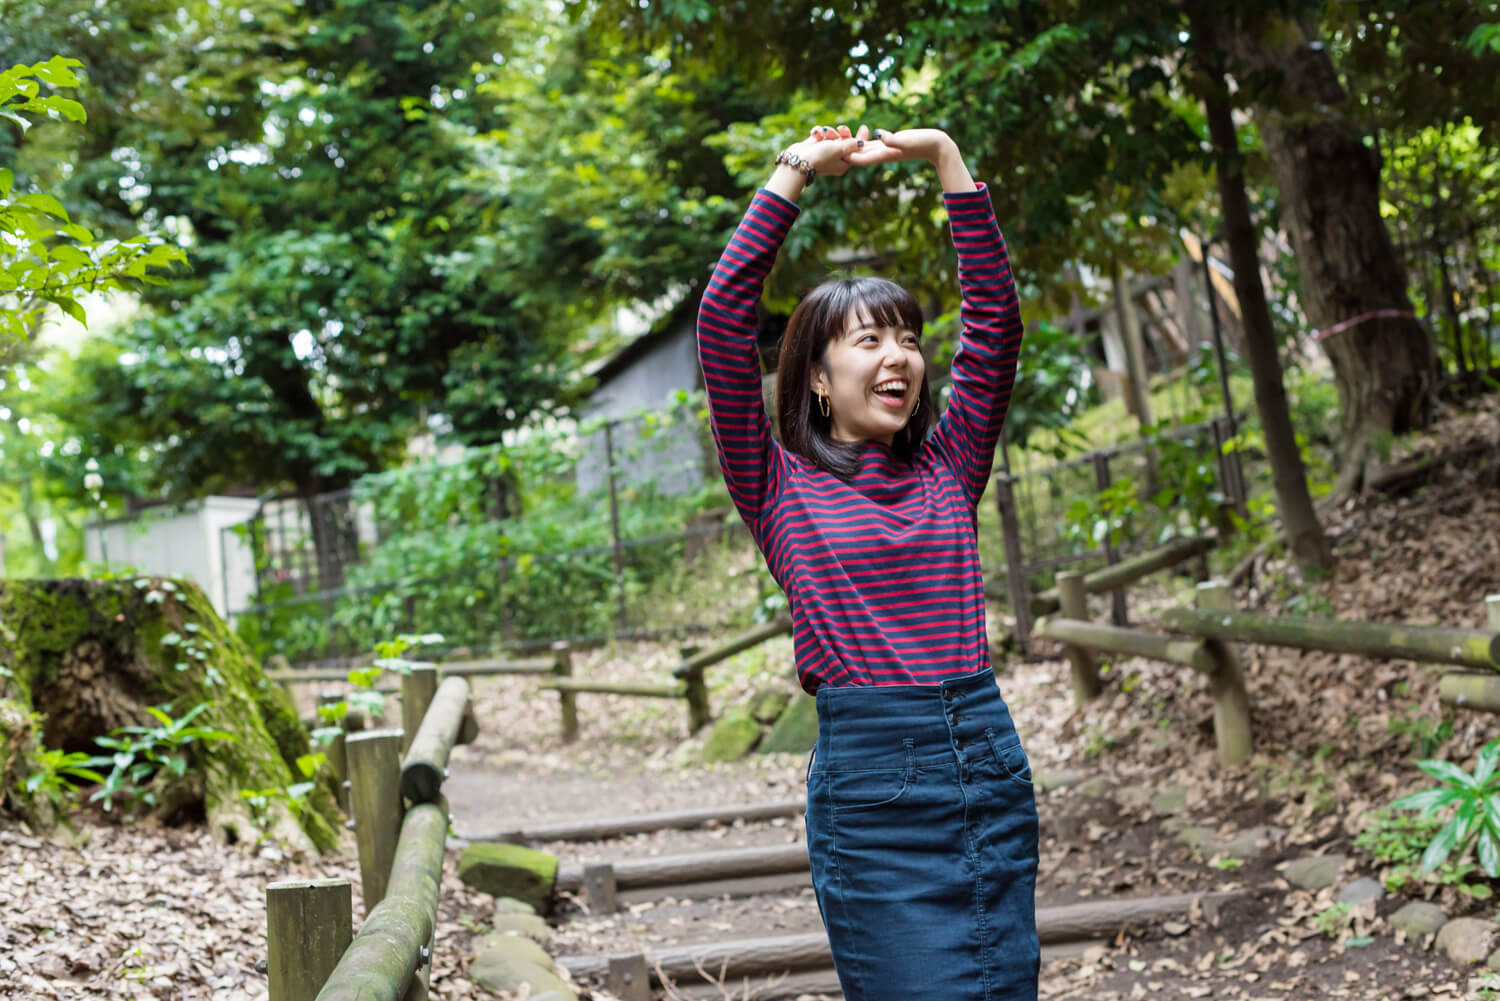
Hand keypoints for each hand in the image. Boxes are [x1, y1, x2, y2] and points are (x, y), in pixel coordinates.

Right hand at [782, 125, 861, 178]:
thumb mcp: (839, 150)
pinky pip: (821, 135)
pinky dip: (819, 132)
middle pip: (844, 141)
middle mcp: (835, 158)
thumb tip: (862, 143)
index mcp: (843, 163)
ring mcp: (824, 152)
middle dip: (842, 133)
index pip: (856, 150)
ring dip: (828, 132)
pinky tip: (815, 134)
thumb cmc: (820, 157)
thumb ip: (851, 144)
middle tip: (840, 129)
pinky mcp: (815, 146)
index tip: (864, 127)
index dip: (861, 139)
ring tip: (823, 133)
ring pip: (832, 136)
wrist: (797, 161)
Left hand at [815, 123, 974, 192]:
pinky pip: (870, 143)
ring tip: (834, 137)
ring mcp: (885, 149)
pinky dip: (860, 140)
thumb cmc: (924, 142)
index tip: (831, 152)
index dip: (845, 155)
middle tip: (826, 143)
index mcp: (884, 154)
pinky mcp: (889, 144)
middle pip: (857, 154)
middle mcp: (882, 153)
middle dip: (843, 150)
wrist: (937, 146)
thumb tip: (878, 134)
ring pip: (862, 148)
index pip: (860, 157)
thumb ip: (892, 138)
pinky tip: (852, 134)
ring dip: (849, 144)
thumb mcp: (907, 139)